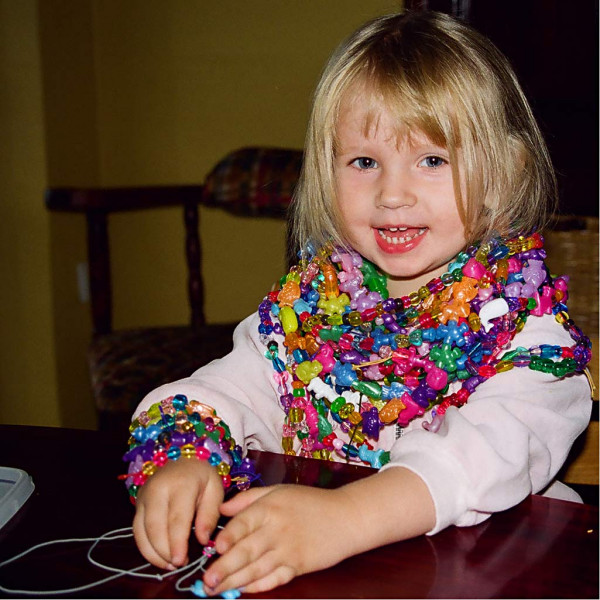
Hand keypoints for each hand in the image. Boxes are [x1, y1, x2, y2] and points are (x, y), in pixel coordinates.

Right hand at [132, 458, 223, 568]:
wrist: (182, 459)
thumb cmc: (202, 475)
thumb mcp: (215, 489)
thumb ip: (210, 514)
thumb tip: (202, 540)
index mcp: (180, 483)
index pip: (177, 517)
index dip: (177, 542)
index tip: (182, 561)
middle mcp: (157, 489)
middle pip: (155, 527)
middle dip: (165, 551)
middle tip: (179, 564)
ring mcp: (144, 497)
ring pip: (142, 531)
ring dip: (154, 553)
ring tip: (171, 565)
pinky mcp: (137, 505)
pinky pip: (136, 531)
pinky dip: (146, 548)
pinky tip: (160, 558)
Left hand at [202, 484, 354, 594]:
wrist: (345, 517)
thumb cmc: (310, 502)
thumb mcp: (279, 490)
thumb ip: (248, 498)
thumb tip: (222, 508)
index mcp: (270, 507)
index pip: (244, 523)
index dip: (228, 536)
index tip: (213, 548)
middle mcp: (277, 530)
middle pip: (246, 551)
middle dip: (224, 568)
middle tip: (206, 581)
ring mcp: (288, 550)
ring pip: (257, 569)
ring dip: (235, 581)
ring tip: (216, 590)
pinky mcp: (298, 566)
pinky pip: (275, 579)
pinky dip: (259, 586)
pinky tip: (244, 590)